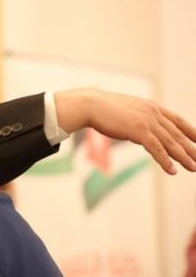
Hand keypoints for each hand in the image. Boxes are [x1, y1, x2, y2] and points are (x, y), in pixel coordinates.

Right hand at [54, 88, 195, 174]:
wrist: (91, 105)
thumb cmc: (102, 109)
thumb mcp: (126, 113)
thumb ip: (136, 121)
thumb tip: (138, 133)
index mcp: (151, 107)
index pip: (177, 120)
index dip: (190, 131)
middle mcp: (153, 113)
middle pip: (177, 134)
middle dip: (190, 148)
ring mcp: (147, 121)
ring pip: (170, 142)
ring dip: (183, 157)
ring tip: (193, 168)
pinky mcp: (139, 131)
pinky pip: (156, 149)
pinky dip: (165, 161)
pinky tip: (172, 171)